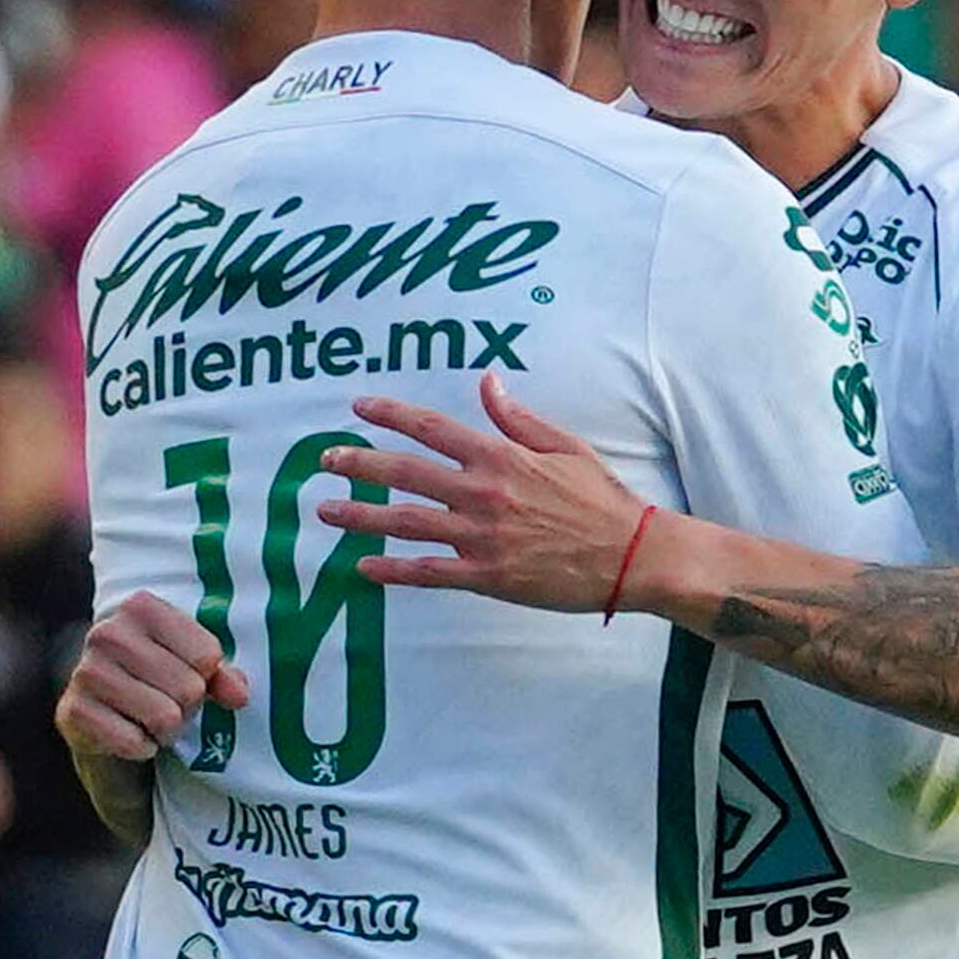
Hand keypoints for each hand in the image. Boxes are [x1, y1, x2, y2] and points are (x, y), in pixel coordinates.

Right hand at [56, 589, 247, 763]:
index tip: (187, 678)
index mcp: (140, 607)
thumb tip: (238, 695)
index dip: (207, 678)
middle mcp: (108, 632)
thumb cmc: (160, 687)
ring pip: (164, 716)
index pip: (207, 655)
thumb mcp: (196, 671)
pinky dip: (142, 748)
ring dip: (166, 731)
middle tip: (169, 706)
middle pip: (188, 687)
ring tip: (151, 721)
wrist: (105, 724)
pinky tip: (131, 736)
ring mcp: (85, 671)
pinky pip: (134, 742)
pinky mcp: (73, 711)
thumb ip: (223, 677)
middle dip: (187, 708)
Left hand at [315, 372, 656, 607]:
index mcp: (500, 456)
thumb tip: (487, 381)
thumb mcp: (564, 446)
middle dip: (360, 465)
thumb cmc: (602, 500)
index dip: (390, 415)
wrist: (632, 555)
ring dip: (362, 515)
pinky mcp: (488, 576)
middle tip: (326, 462)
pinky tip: (363, 568)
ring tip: (326, 513)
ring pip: (407, 521)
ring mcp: (481, 536)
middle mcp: (482, 492)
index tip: (358, 408)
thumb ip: (517, 418)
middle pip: (405, 473)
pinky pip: (430, 572)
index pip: (432, 428)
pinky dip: (393, 570)